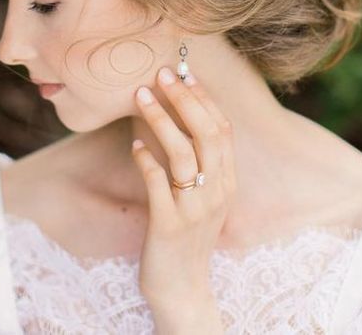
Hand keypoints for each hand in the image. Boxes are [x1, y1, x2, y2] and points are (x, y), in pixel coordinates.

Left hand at [131, 65, 236, 331]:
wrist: (182, 288)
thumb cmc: (187, 233)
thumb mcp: (203, 197)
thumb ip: (198, 162)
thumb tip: (174, 118)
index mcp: (228, 181)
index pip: (222, 129)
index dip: (204, 98)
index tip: (185, 73)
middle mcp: (217, 192)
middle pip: (207, 134)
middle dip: (184, 99)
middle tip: (162, 74)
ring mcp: (195, 209)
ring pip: (183, 154)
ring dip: (161, 120)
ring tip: (140, 97)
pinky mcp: (170, 225)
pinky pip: (158, 184)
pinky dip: (146, 160)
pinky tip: (134, 145)